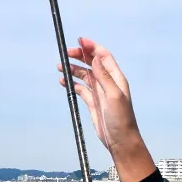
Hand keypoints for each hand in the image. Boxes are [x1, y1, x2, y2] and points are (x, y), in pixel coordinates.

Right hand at [58, 38, 153, 181]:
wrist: (120, 140)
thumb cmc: (121, 120)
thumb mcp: (114, 96)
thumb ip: (104, 76)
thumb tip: (96, 58)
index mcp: (116, 78)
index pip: (103, 56)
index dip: (92, 47)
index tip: (79, 41)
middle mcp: (107, 82)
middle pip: (92, 63)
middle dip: (79, 56)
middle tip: (65, 53)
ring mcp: (99, 92)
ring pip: (84, 75)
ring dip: (73, 69)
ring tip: (60, 66)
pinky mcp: (92, 102)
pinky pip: (80, 88)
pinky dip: (72, 83)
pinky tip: (63, 81)